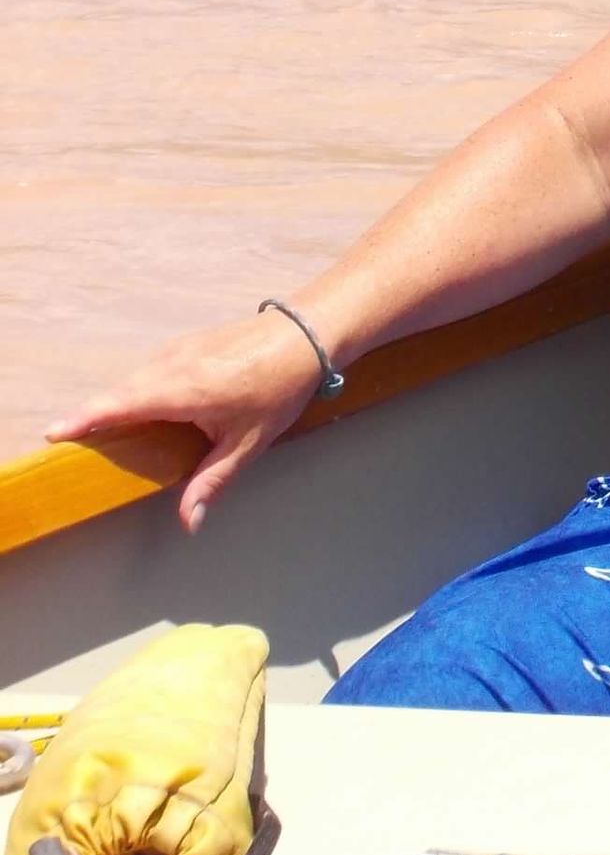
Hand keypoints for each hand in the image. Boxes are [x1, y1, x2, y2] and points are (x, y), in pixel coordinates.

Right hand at [45, 310, 334, 531]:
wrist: (307, 333)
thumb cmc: (280, 387)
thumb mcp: (248, 442)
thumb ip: (212, 481)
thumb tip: (187, 522)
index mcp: (184, 388)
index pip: (123, 404)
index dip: (88, 418)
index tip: (56, 432)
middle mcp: (175, 363)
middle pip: (123, 391)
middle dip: (96, 414)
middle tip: (74, 441)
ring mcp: (182, 347)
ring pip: (137, 378)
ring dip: (119, 400)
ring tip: (103, 430)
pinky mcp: (191, 341)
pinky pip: (152, 368)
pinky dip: (139, 387)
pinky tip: (144, 407)